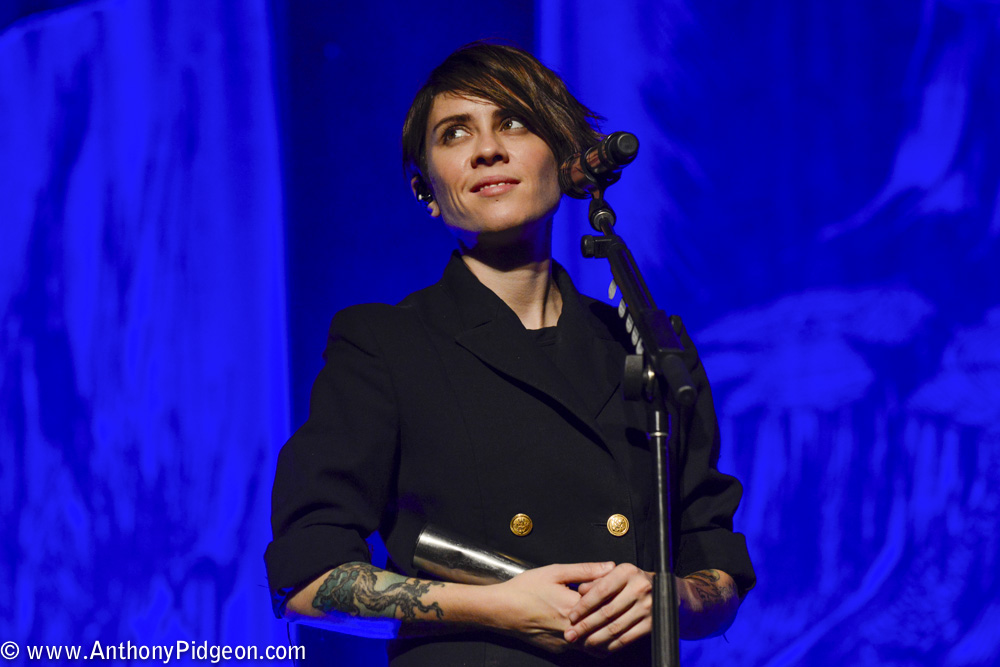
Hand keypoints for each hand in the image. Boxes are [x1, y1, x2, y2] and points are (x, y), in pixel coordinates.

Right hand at [490, 562, 613, 652]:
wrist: (501, 610)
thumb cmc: (525, 589)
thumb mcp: (555, 572)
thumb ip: (585, 570)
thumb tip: (610, 567)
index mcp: (573, 607)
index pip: (608, 603)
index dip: (616, 595)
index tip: (619, 587)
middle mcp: (572, 629)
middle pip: (606, 627)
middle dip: (615, 615)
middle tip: (618, 604)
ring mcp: (565, 643)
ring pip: (597, 644)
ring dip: (606, 633)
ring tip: (609, 619)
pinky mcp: (559, 650)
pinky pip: (583, 650)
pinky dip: (591, 641)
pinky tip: (591, 629)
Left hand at [563, 563, 653, 653]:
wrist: (661, 589)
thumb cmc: (630, 580)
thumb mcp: (613, 572)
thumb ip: (596, 579)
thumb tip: (581, 590)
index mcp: (627, 572)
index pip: (601, 591)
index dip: (584, 606)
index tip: (572, 616)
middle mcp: (639, 588)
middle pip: (607, 612)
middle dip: (585, 625)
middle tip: (570, 634)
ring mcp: (648, 607)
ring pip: (615, 627)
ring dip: (595, 638)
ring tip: (582, 642)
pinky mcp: (651, 624)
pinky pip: (627, 638)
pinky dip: (611, 644)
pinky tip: (600, 646)